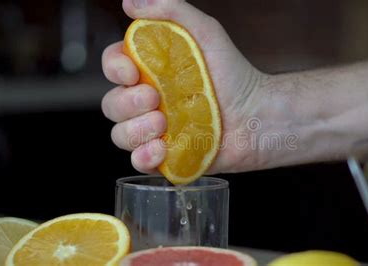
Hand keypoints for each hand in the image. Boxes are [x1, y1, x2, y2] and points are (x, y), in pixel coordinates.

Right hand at [102, 0, 269, 173]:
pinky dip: (143, 158)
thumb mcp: (206, 33)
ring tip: (164, 124)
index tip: (132, 71)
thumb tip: (130, 2)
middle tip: (157, 99)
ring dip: (135, 131)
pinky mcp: (168, 155)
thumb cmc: (234, 74)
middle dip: (127, 103)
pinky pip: (138, 162)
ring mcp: (156, 130)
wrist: (257, 116)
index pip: (113, 66)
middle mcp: (149, 101)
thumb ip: (171, 11)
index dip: (114, 68)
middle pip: (111, 104)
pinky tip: (161, 149)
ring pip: (120, 135)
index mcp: (152, 71)